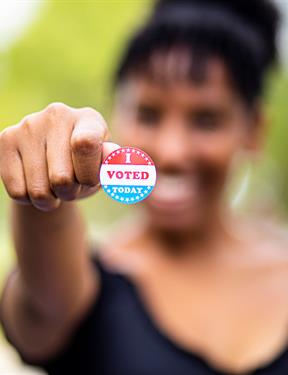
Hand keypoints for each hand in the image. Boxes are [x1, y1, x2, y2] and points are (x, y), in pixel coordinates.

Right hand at [0, 102, 118, 210]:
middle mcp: (57, 114)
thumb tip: (110, 154)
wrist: (53, 166)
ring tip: (54, 186)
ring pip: (38, 190)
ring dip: (50, 199)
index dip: (88, 174)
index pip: (85, 145)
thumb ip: (112, 166)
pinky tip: (35, 183)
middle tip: (71, 186)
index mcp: (89, 119)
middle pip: (61, 178)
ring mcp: (28, 125)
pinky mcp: (5, 139)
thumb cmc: (85, 168)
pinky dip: (29, 199)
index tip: (88, 179)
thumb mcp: (103, 170)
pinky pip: (17, 192)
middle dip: (70, 193)